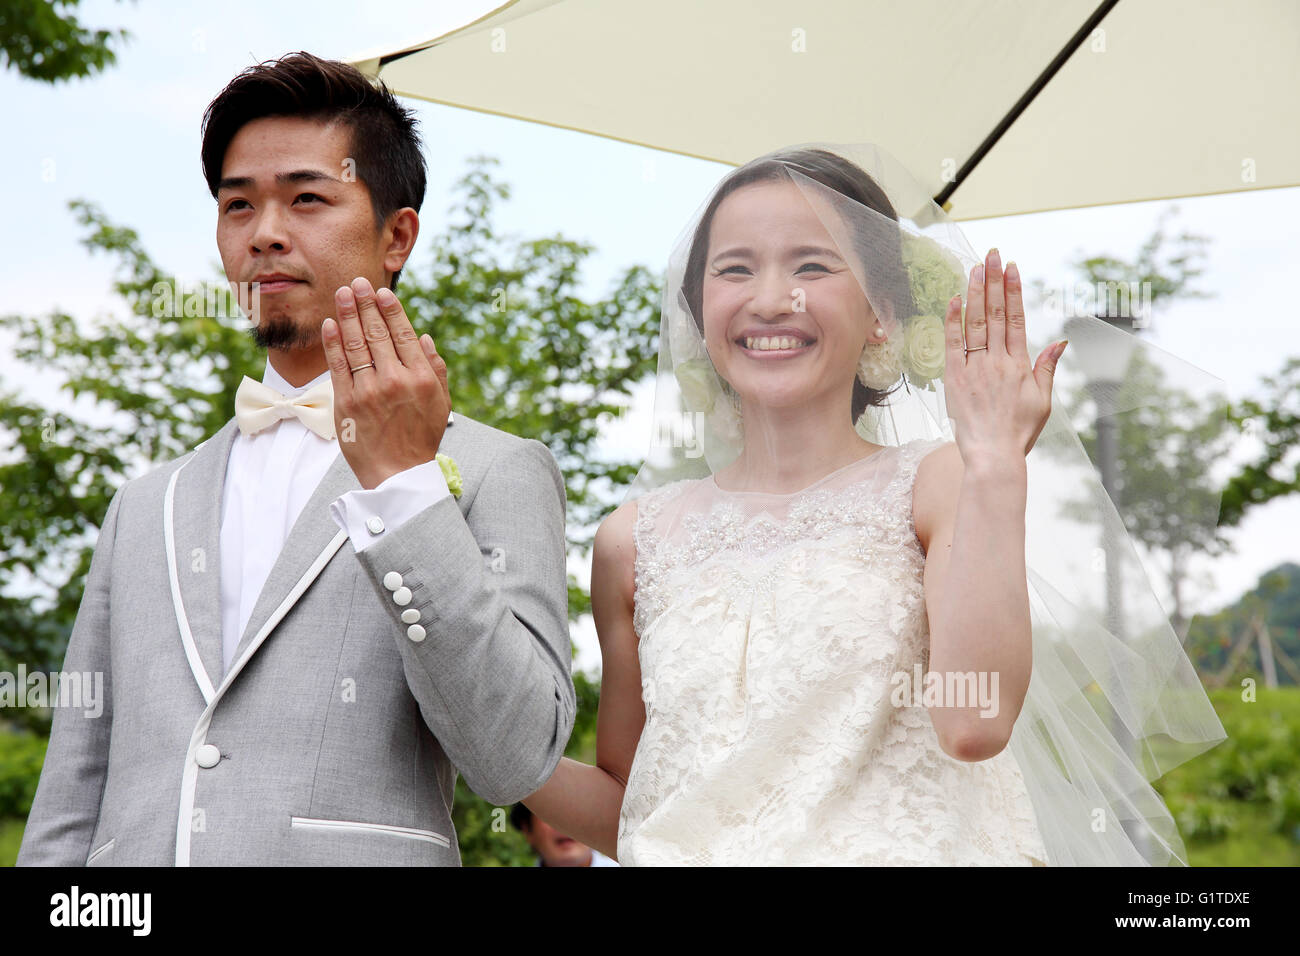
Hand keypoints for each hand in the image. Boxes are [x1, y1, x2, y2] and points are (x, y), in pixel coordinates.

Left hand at [321, 276, 450, 489]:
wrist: (398, 475)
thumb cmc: (421, 438)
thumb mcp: (441, 405)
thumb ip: (436, 369)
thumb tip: (424, 337)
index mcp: (422, 379)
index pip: (404, 335)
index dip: (391, 310)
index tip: (382, 292)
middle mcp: (396, 381)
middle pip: (377, 334)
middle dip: (365, 304)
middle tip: (356, 283)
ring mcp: (369, 391)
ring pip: (356, 344)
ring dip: (347, 315)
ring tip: (341, 294)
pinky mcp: (347, 403)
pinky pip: (338, 366)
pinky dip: (333, 343)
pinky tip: (331, 324)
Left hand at [943, 249, 1066, 463]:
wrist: (994, 457)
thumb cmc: (1019, 431)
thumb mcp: (1042, 400)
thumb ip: (1047, 367)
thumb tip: (1061, 341)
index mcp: (1020, 365)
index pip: (1016, 319)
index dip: (1013, 291)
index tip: (1011, 268)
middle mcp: (998, 363)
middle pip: (996, 314)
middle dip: (994, 282)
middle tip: (992, 255)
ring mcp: (976, 370)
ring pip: (975, 324)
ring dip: (975, 294)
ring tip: (974, 268)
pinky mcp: (956, 380)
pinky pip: (952, 345)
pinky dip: (952, 322)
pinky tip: (954, 299)